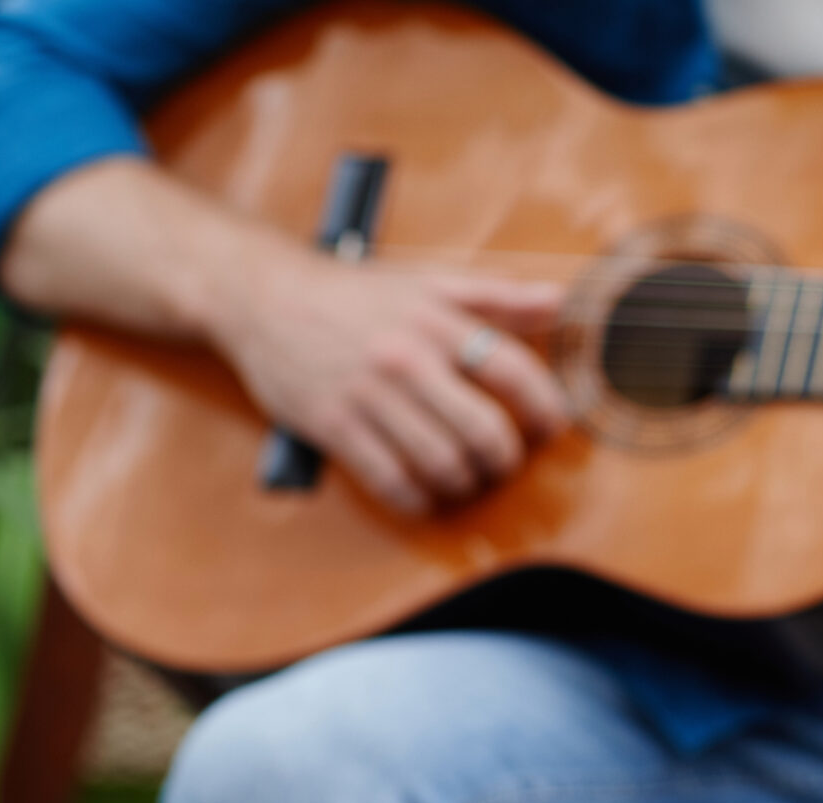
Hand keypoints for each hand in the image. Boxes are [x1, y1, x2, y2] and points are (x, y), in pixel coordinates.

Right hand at [209, 251, 567, 514]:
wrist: (263, 296)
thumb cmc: (354, 294)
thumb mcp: (427, 282)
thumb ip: (496, 295)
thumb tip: (558, 302)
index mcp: (436, 322)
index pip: (514, 372)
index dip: (545, 409)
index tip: (551, 428)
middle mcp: (406, 359)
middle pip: (484, 430)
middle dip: (506, 459)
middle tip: (506, 464)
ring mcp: (368, 395)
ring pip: (442, 463)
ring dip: (466, 484)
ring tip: (468, 480)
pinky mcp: (333, 425)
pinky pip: (390, 480)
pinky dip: (418, 500)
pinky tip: (426, 496)